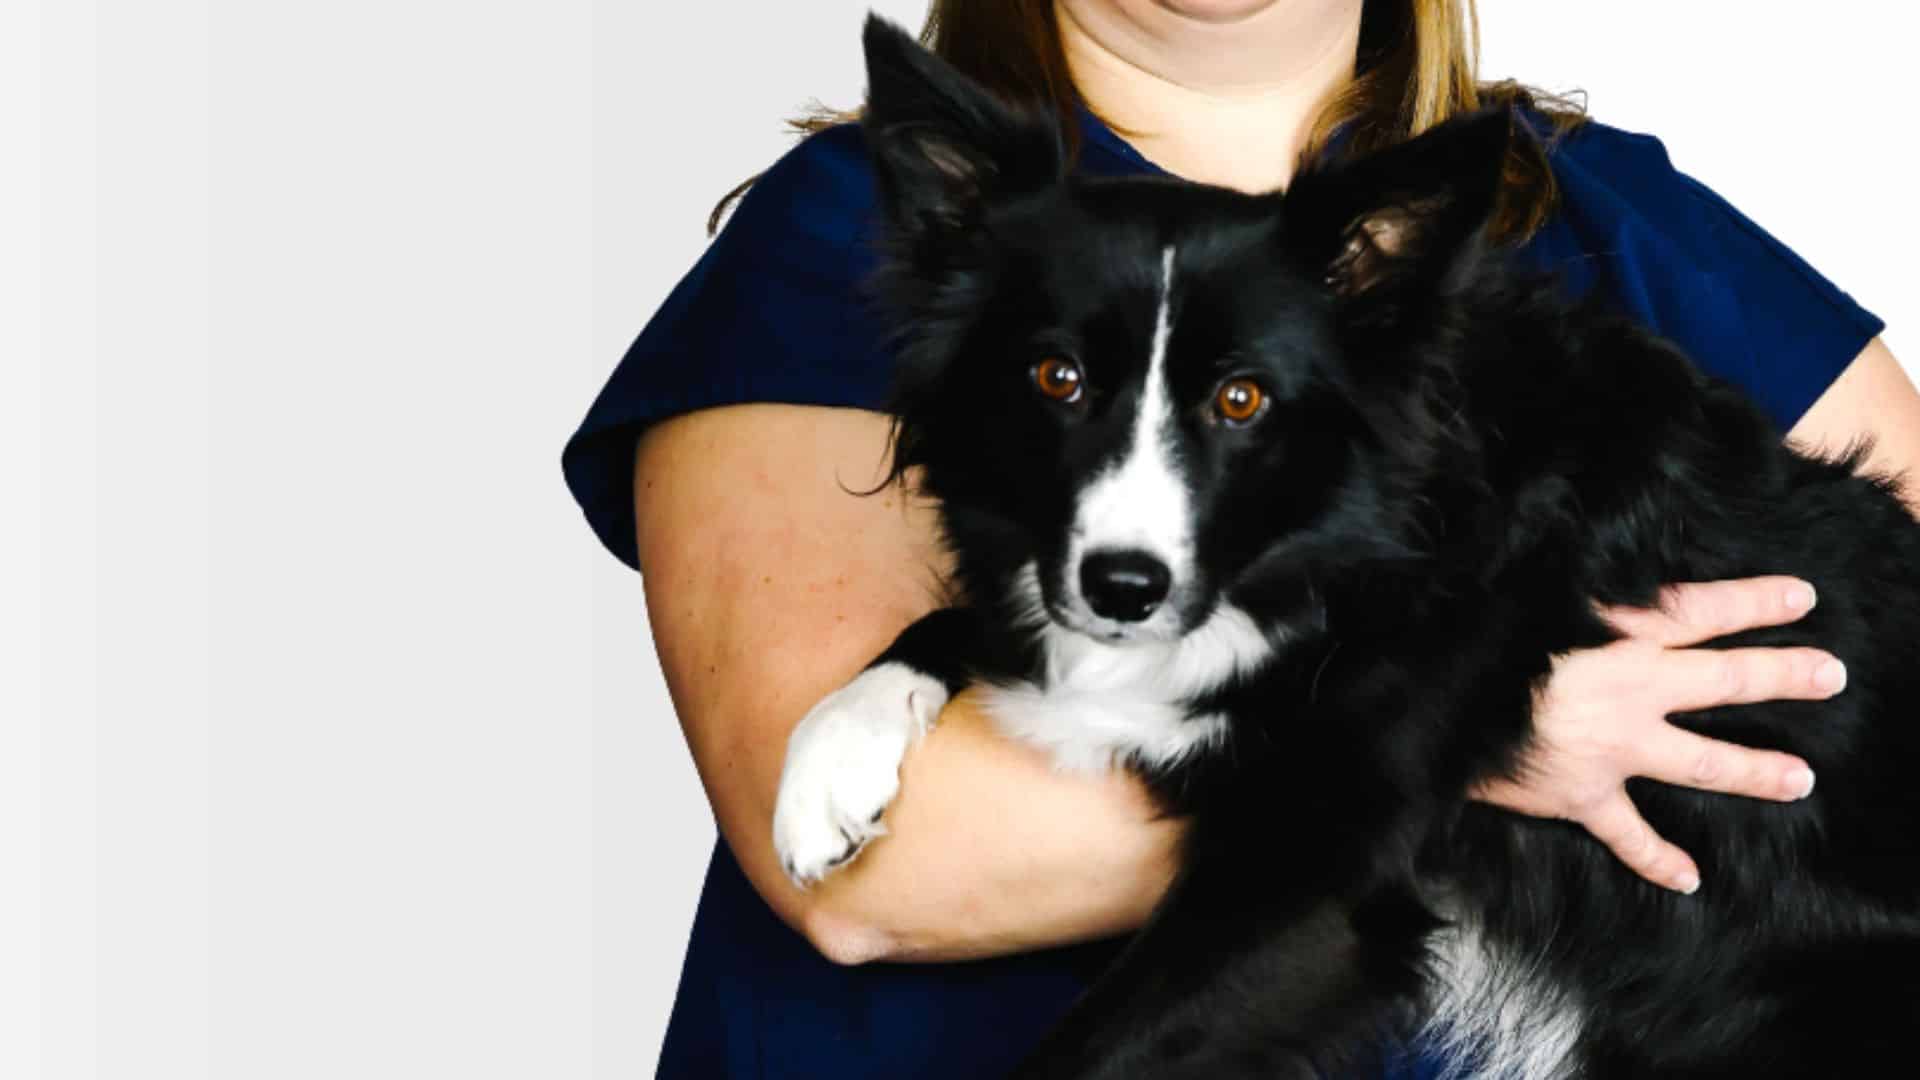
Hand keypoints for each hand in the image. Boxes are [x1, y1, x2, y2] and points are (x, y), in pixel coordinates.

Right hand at [1471, 576, 1845, 893]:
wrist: (1438, 706)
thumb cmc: (1477, 637)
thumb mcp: (1533, 593)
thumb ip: (1577, 590)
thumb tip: (1594, 567)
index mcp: (1620, 631)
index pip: (1704, 610)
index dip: (1756, 601)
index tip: (1803, 597)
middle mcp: (1633, 687)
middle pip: (1726, 679)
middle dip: (1783, 676)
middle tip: (1831, 676)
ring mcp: (1615, 747)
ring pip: (1703, 761)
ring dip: (1756, 772)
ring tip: (1800, 779)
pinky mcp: (1583, 795)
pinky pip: (1629, 835)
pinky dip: (1658, 858)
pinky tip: (1689, 879)